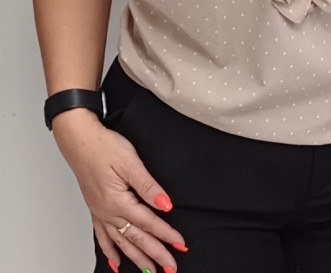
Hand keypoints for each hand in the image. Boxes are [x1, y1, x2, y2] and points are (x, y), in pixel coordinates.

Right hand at [53, 112, 186, 271]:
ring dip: (137, 258)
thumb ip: (148, 185)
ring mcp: (100, 212)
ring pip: (121, 242)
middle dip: (155, 254)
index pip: (148, 222)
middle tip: (170, 268)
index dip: (166, 234)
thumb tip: (164, 204)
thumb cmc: (103, 146)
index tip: (180, 244)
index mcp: (118, 201)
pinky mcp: (95, 209)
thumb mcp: (130, 162)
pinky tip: (116, 263)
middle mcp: (108, 212)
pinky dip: (110, 252)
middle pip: (136, 238)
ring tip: (150, 272)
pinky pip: (103, 237)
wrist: (79, 140)